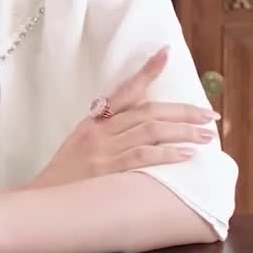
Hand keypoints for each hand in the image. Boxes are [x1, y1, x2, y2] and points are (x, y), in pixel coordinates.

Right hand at [28, 46, 220, 188]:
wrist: (42, 199)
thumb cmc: (65, 174)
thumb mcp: (81, 143)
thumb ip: (106, 130)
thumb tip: (139, 123)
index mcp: (95, 120)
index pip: (126, 89)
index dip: (147, 71)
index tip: (166, 53)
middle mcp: (101, 130)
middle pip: (149, 111)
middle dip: (183, 111)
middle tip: (209, 114)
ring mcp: (104, 149)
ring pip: (150, 131)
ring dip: (183, 131)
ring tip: (206, 135)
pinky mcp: (107, 171)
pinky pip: (142, 156)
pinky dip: (166, 153)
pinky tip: (185, 155)